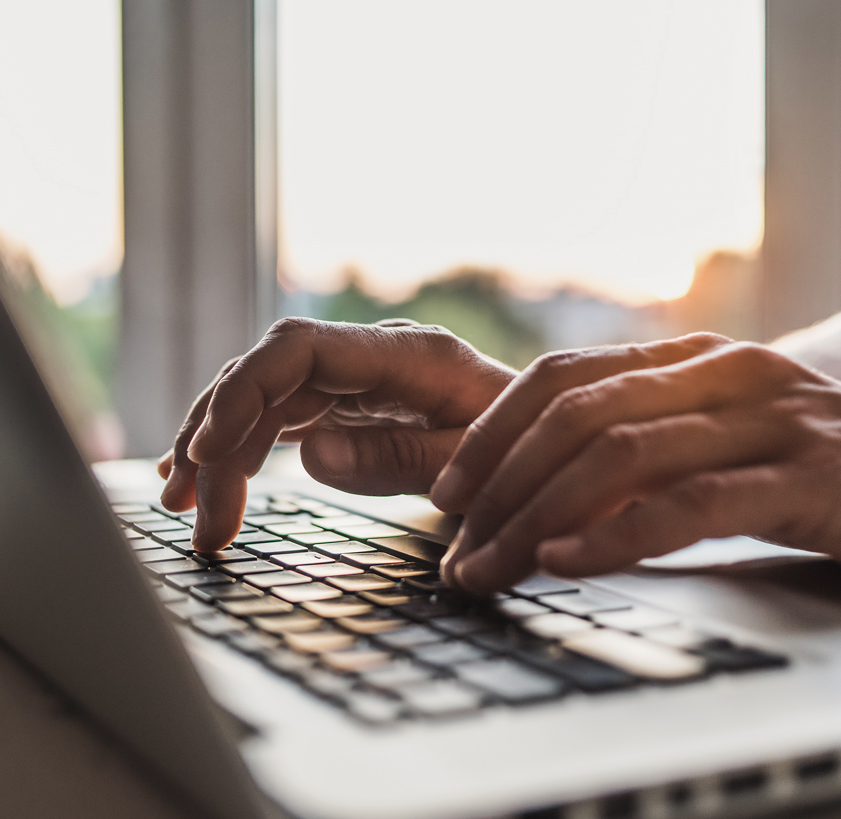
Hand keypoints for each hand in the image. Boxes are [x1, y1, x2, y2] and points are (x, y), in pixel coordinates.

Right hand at [158, 318, 516, 550]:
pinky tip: (210, 479)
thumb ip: (400, 457)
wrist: (551, 444)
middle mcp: (370, 357)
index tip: (206, 453)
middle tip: (193, 517)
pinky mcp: (347, 405)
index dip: (242, 393)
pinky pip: (278, 417)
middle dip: (217, 440)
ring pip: (261, 398)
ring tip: (185, 509)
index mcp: (405, 355)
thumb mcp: (475, 464)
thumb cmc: (525, 451)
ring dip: (216, 449)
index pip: (297, 349)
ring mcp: (354, 379)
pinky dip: (240, 449)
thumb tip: (311, 455)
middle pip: (266, 378)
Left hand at [431, 334, 840, 594]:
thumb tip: (527, 494)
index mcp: (688, 360)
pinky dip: (617, 534)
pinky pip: (692, 504)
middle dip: (499, 486)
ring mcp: (771, 419)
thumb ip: (636, 449)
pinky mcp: (813, 477)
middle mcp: (723, 373)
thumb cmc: (803, 467)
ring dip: (536, 517)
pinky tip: (567, 561)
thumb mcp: (710, 443)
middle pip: (574, 416)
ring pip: (619, 456)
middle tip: (457, 548)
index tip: (446, 490)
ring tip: (490, 567)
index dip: (492, 432)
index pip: (561, 377)